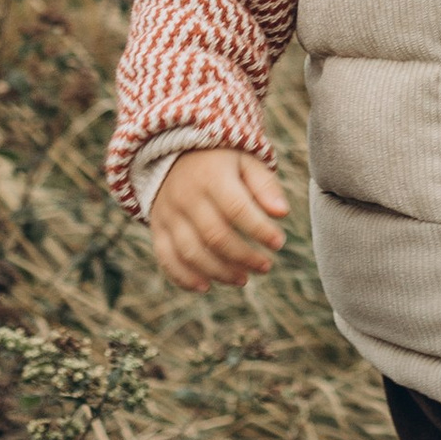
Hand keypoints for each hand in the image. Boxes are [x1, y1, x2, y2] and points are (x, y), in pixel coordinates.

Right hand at [149, 147, 289, 289]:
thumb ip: (265, 186)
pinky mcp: (158, 228)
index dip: (260, 230)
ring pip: (191, 253)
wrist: (174, 153)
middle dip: (244, 257)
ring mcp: (169, 214)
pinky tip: (206, 286)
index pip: (237, 209)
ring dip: (220, 272)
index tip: (279, 242)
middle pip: (215, 236)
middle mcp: (186, 197)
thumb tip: (282, 213)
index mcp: (212, 177)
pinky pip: (166, 258)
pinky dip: (184, 277)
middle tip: (265, 266)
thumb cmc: (221, 161)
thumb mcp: (246, 161)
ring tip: (244, 279)